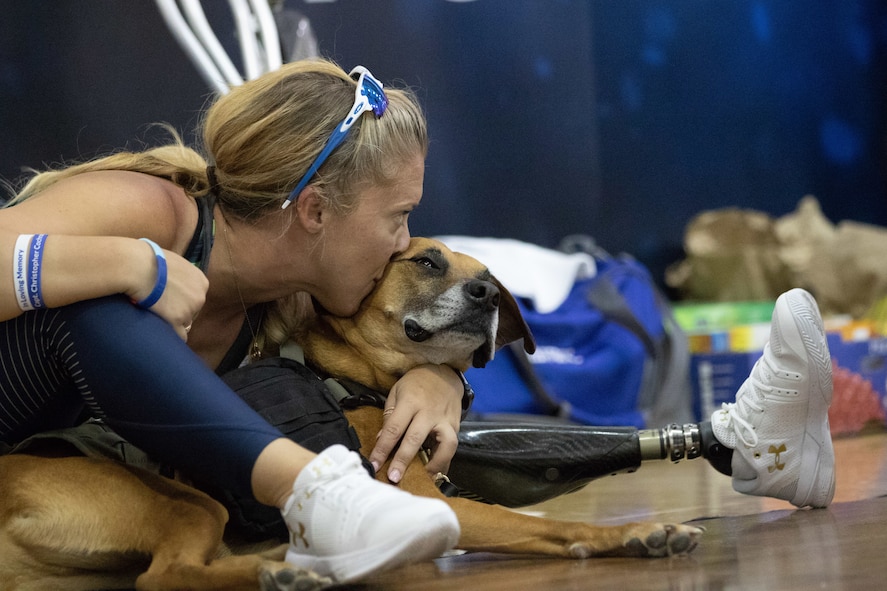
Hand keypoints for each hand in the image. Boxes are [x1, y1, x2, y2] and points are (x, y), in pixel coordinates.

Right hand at [128, 243, 207, 339]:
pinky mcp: (176, 321)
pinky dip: (170, 335)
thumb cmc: (149, 260)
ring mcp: (189, 310)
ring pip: (184, 324)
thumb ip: (180, 275)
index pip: (196, 298)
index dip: (182, 301)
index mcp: (201, 282)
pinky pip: (179, 336)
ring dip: (172, 322)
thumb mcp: (174, 263)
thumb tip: (173, 279)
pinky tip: (160, 331)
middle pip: (192, 312)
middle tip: (161, 310)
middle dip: (179, 312)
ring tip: (156, 316)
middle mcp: (199, 297)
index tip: (170, 301)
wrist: (138, 267)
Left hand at [369, 364, 463, 482]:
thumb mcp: (397, 392)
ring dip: (435, 464)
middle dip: (403, 460)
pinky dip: (445, 462)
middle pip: (415, 438)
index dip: (382, 449)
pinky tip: (436, 473)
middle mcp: (429, 412)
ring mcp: (445, 420)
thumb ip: (389, 416)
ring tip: (424, 478)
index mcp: (410, 401)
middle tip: (394, 478)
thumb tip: (382, 440)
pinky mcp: (456, 426)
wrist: (444, 373)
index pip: (394, 428)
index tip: (374, 465)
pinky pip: (452, 448)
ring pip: (444, 445)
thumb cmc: (416, 384)